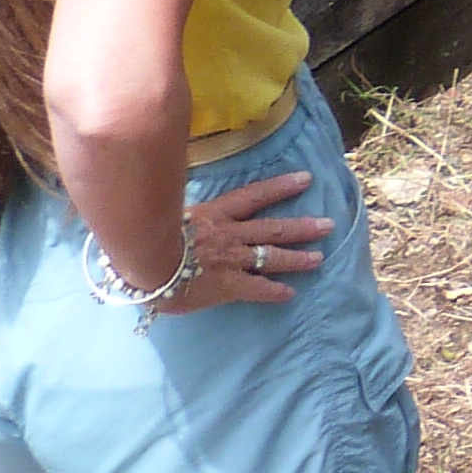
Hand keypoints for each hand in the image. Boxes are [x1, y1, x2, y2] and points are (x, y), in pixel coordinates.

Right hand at [161, 167, 333, 314]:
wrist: (143, 263)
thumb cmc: (147, 234)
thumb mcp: (167, 211)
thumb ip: (183, 208)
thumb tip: (180, 201)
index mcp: (216, 212)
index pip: (255, 195)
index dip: (282, 186)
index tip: (306, 179)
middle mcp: (230, 233)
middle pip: (273, 227)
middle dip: (303, 227)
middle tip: (328, 224)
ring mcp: (231, 259)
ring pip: (271, 256)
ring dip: (297, 258)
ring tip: (319, 258)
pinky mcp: (226, 285)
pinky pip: (255, 288)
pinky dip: (273, 291)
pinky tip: (289, 293)